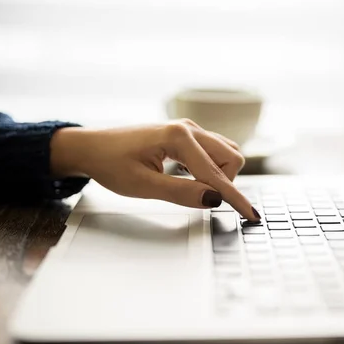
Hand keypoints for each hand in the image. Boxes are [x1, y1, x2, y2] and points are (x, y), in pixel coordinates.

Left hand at [50, 119, 260, 220]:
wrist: (91, 147)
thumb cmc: (110, 164)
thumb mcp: (142, 186)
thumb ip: (181, 193)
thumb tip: (214, 199)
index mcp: (179, 138)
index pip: (216, 175)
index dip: (235, 198)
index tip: (251, 215)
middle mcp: (189, 128)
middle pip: (231, 158)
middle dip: (224, 182)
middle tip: (197, 197)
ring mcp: (189, 129)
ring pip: (226, 152)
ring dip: (219, 174)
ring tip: (191, 187)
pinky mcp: (186, 134)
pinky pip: (214, 150)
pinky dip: (211, 167)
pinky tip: (190, 176)